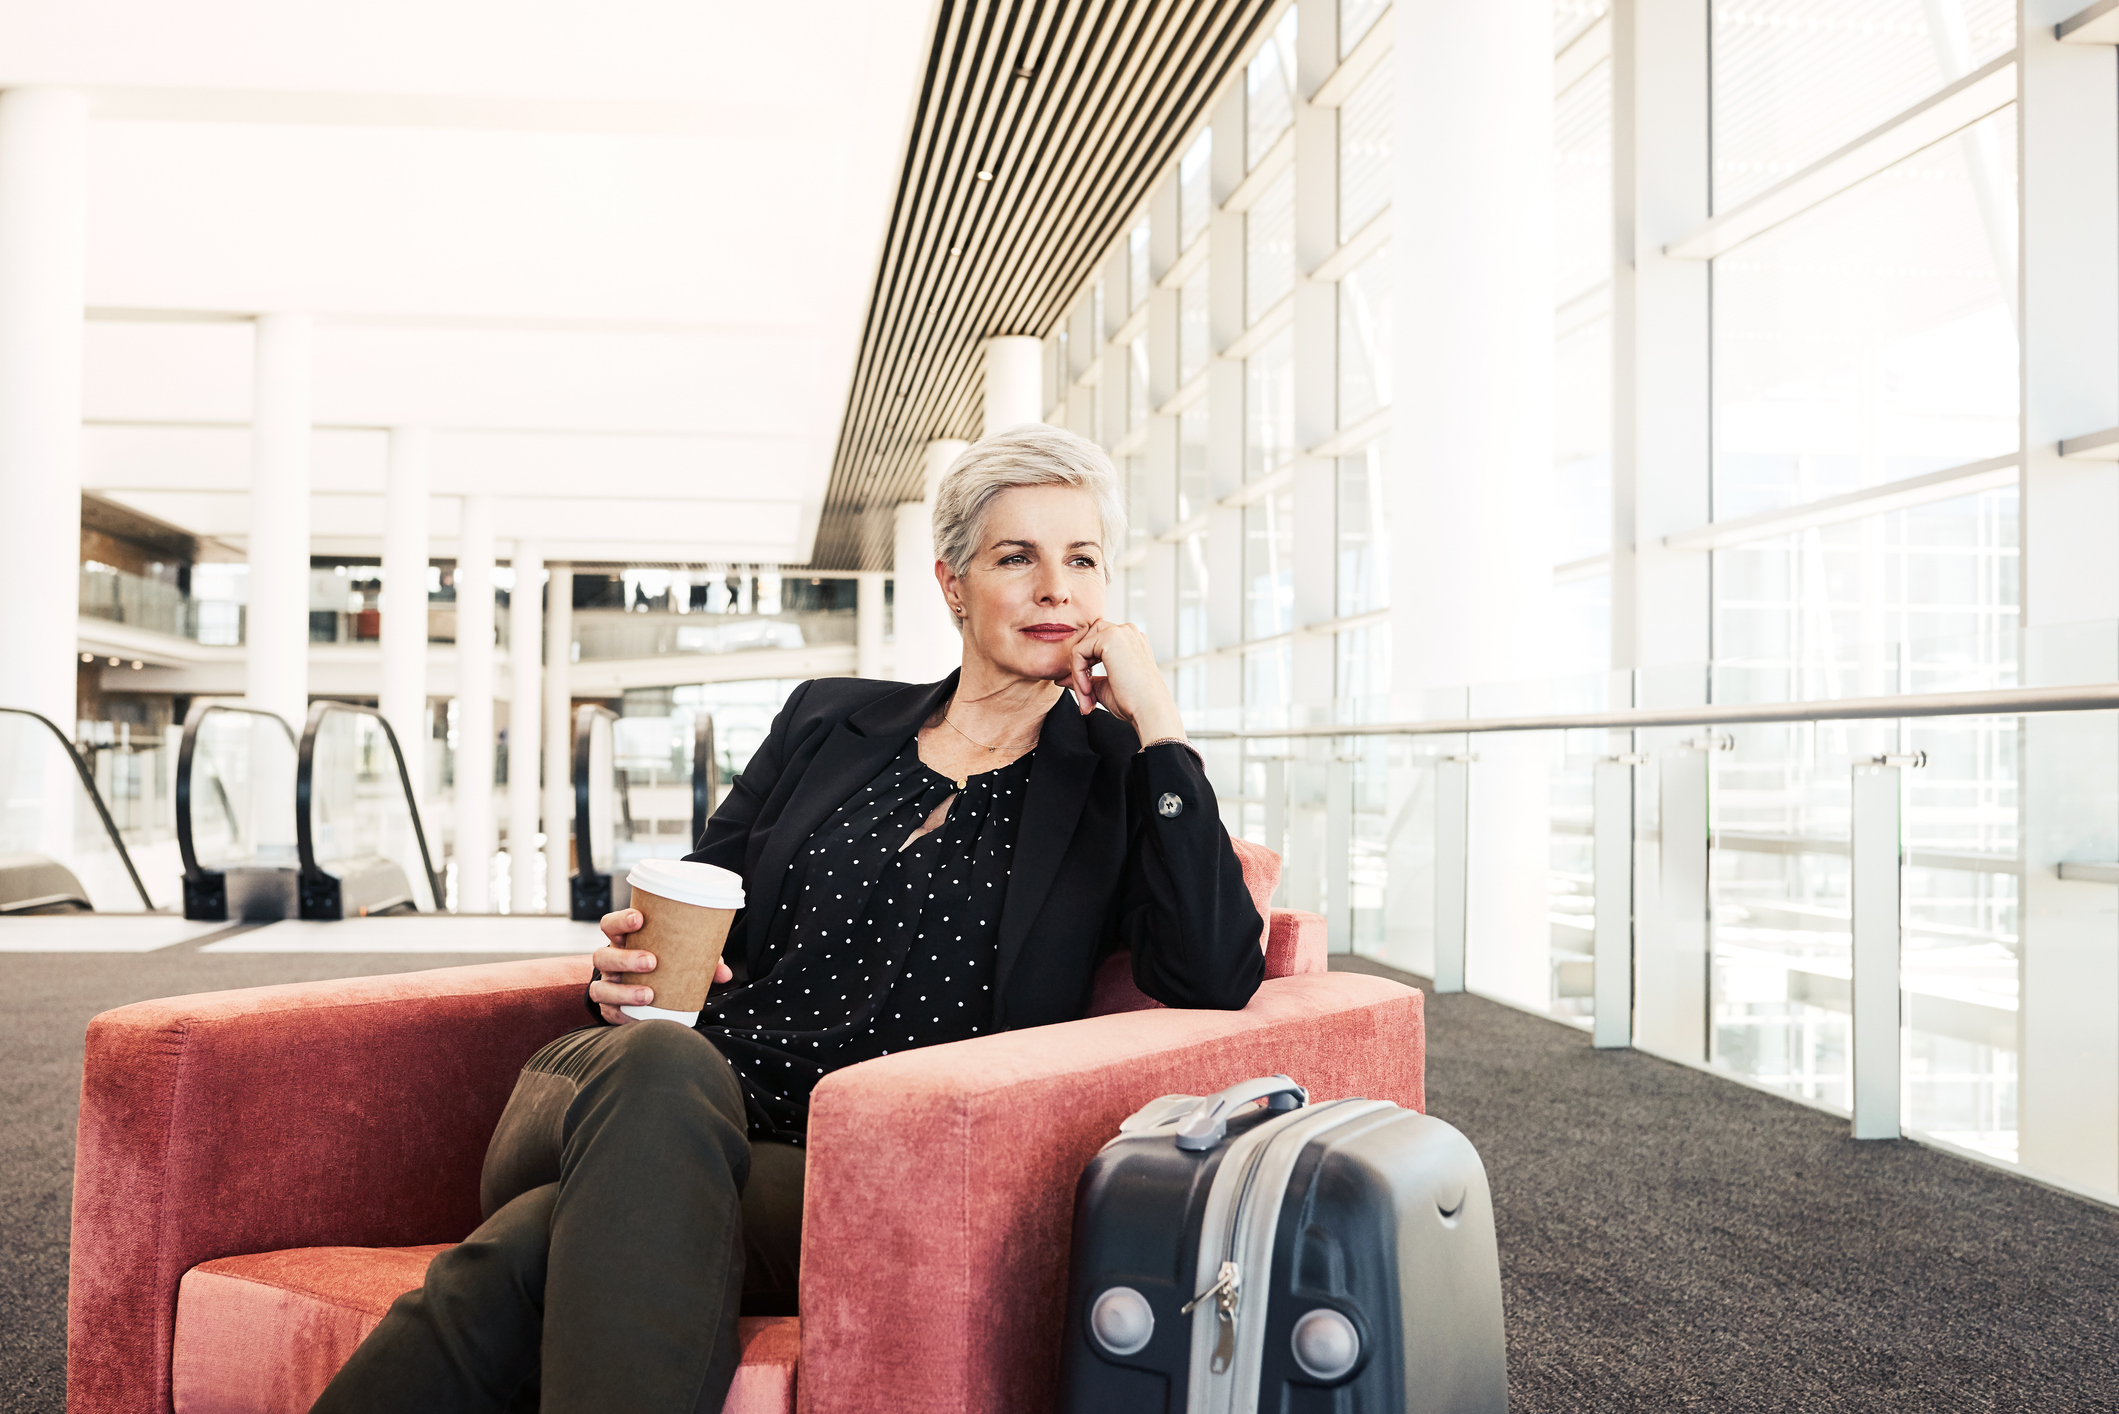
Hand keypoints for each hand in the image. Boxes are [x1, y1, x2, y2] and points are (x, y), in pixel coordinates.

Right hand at [588, 907, 733, 1025]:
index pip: (610, 925)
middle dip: (626, 958)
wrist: (643, 992)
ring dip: (623, 990)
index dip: (620, 920)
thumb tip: (725, 973)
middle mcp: (610, 962)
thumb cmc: (664, 966)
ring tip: (648, 995)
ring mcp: (606, 985)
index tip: (640, 919)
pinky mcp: (608, 1008)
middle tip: (652, 962)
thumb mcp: (680, 958)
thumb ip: (702, 961)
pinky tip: (637, 1017)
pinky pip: (607, 1012)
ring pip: (600, 987)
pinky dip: (622, 1015)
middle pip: (603, 955)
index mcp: (624, 941)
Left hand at [1065, 619, 1185, 743]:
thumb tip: (1061, 679)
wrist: (1148, 711)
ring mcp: (1120, 631)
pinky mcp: (1110, 637)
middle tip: (1085, 698)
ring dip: (1077, 675)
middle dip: (1079, 669)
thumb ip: (1084, 679)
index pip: (1094, 646)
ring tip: (1087, 699)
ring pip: (1081, 648)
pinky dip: (1077, 675)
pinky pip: (1078, 652)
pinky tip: (1089, 692)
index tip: (1088, 698)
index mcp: (1130, 642)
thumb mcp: (1103, 688)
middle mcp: (1127, 632)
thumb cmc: (1133, 703)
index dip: (1085, 670)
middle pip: (1086, 641)